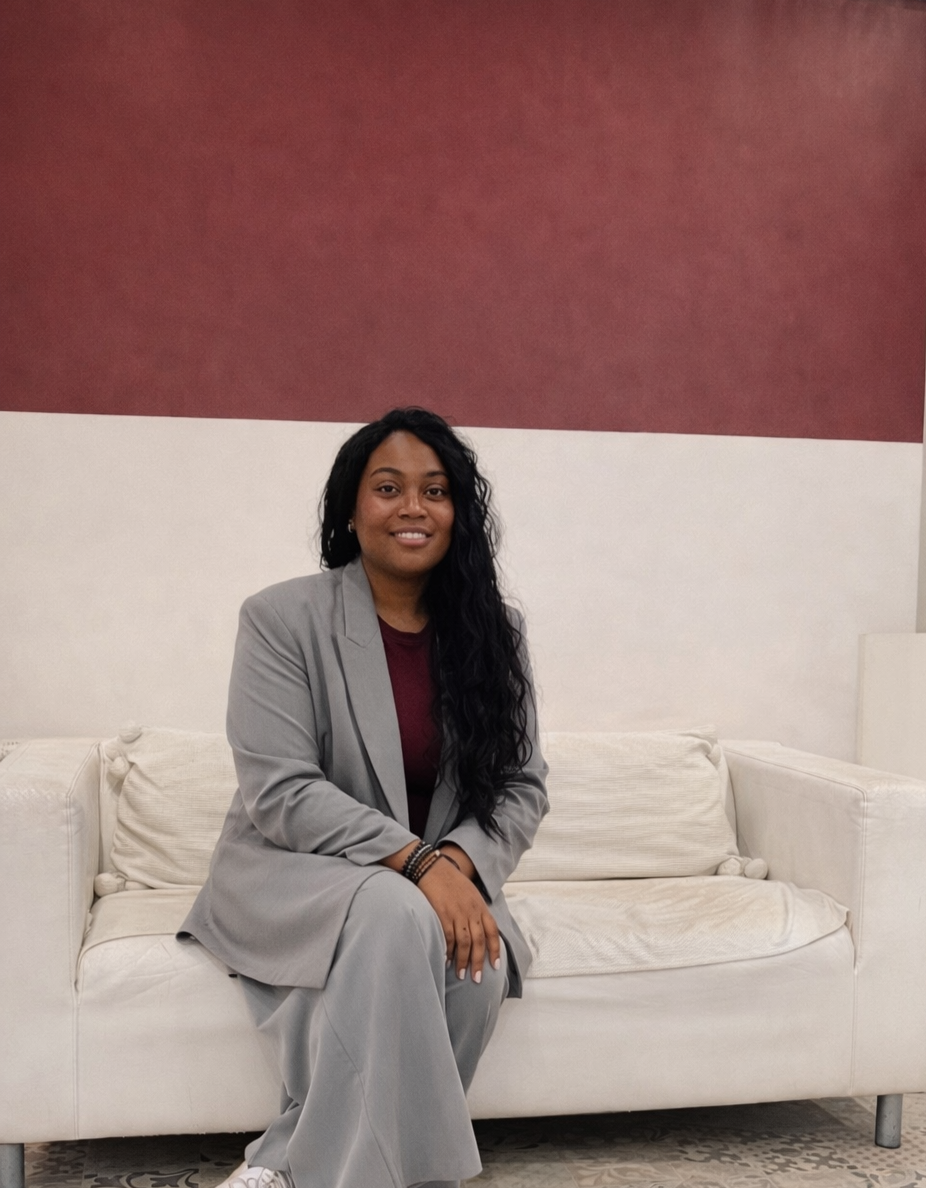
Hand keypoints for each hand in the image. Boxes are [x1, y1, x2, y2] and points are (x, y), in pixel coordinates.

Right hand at [417, 853, 500, 983]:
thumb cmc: (451, 881)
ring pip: (464, 942)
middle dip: (479, 962)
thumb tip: (479, 930)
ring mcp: (457, 912)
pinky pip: (447, 936)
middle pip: (479, 941)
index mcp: (480, 906)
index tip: (495, 965)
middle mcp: (471, 910)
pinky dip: (448, 950)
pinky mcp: (442, 913)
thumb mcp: (470, 893)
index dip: (495, 950)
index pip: (492, 931)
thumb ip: (476, 911)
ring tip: (461, 974)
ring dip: (463, 960)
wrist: (433, 868)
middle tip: (476, 978)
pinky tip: (446, 960)